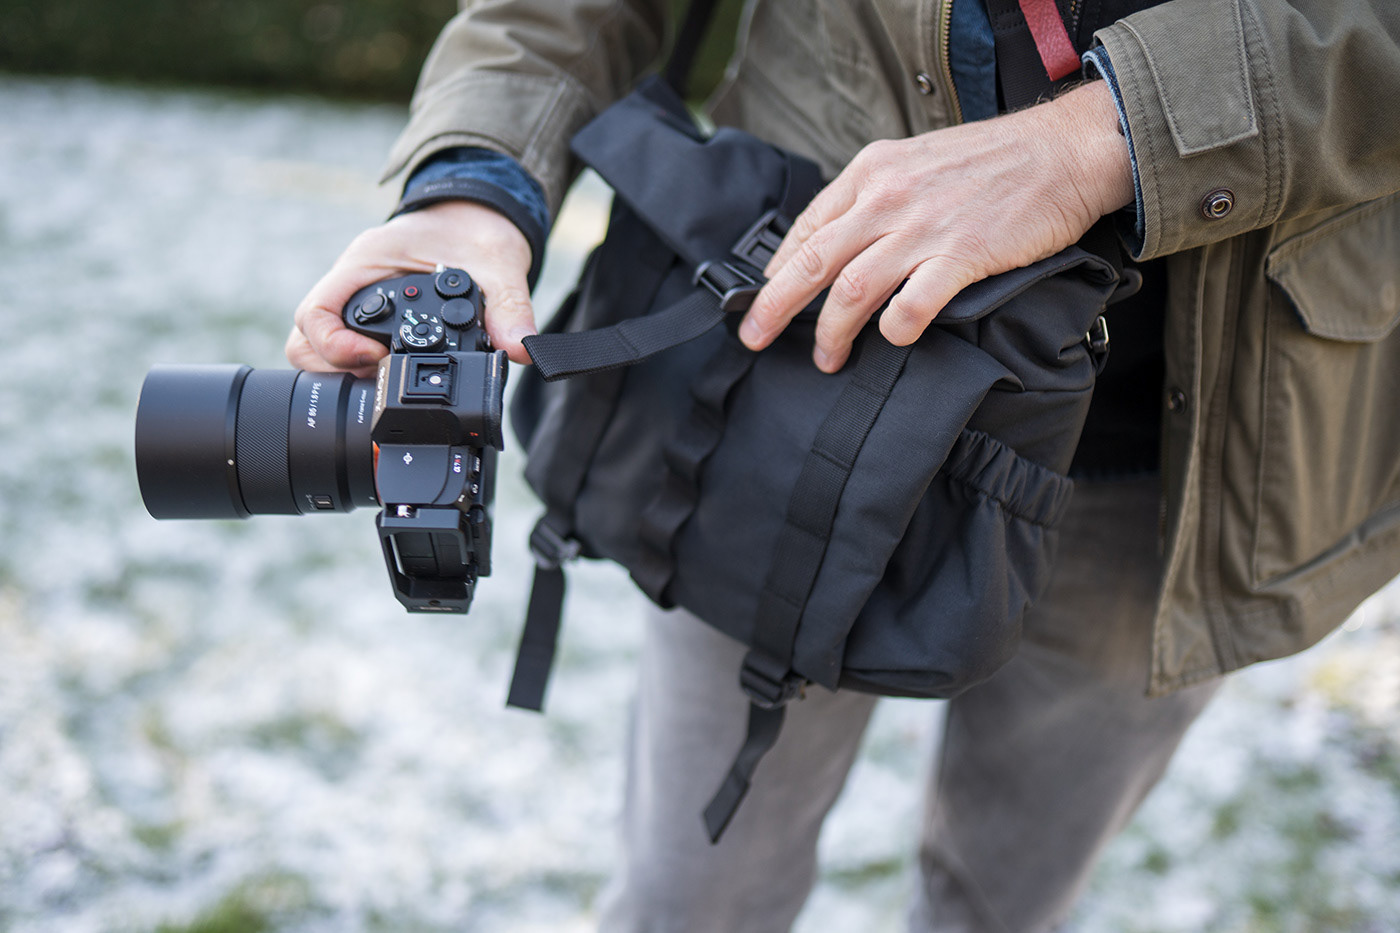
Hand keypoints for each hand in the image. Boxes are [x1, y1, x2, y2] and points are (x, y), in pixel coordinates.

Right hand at [286, 200, 536, 375]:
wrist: (481, 213)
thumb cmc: (478, 229)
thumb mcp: (499, 265)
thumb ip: (509, 308)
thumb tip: (519, 349)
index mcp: (367, 263)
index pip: (315, 312)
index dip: (332, 345)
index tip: (372, 358)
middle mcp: (354, 282)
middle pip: (306, 339)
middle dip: (333, 367)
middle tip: (380, 375)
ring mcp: (359, 299)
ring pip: (318, 345)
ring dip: (343, 369)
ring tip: (386, 376)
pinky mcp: (373, 314)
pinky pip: (345, 343)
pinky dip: (359, 365)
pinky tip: (393, 371)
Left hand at [740, 81, 1133, 371]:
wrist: (1063, 151)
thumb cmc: (992, 161)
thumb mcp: (915, 161)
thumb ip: (875, 198)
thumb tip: (838, 244)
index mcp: (871, 173)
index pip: (806, 228)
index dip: (776, 271)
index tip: (759, 300)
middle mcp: (887, 198)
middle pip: (812, 263)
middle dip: (774, 308)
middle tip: (754, 338)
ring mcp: (923, 227)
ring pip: (852, 290)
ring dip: (831, 332)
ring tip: (827, 357)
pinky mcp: (961, 255)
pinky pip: (912, 305)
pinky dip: (895, 329)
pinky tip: (893, 339)